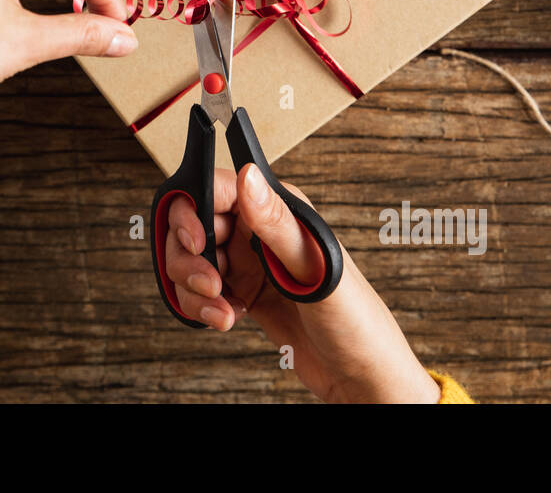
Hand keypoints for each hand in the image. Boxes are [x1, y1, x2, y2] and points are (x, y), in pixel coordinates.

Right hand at [162, 164, 441, 402]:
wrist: (361, 375)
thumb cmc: (356, 319)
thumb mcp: (315, 268)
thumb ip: (277, 223)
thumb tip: (248, 176)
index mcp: (281, 210)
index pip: (220, 187)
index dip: (195, 208)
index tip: (197, 238)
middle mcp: (261, 230)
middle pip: (194, 224)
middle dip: (188, 255)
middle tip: (210, 281)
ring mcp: (249, 263)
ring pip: (191, 259)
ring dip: (193, 286)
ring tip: (221, 308)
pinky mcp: (243, 293)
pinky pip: (200, 290)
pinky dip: (201, 307)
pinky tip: (227, 318)